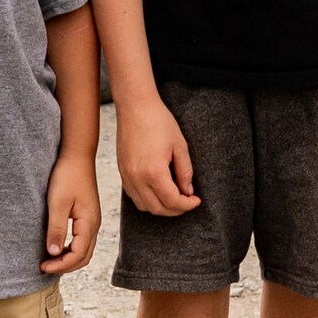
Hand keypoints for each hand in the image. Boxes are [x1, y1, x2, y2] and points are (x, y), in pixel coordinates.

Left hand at [42, 153, 101, 274]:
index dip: (61, 265)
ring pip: (84, 250)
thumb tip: (53, 253)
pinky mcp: (87, 216)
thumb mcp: (58, 203)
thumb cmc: (67, 176)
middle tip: (44, 267)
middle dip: (65, 266)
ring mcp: (92, 220)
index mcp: (89, 222)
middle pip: (84, 257)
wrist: (77, 156)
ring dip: (68, 259)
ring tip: (49, 260)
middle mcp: (94, 224)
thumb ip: (56, 229)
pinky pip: (82, 240)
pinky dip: (70, 249)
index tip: (43, 267)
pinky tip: (56, 246)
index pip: (78, 255)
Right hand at [118, 97, 200, 217]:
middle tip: (187, 201)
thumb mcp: (180, 146)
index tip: (196, 201)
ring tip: (174, 197)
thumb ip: (185, 172)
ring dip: (160, 207)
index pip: (172, 201)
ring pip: (144, 206)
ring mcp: (126, 176)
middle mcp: (137, 178)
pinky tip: (159, 190)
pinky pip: (134, 196)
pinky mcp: (122, 173)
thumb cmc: (158, 121)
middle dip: (175, 210)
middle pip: (158, 209)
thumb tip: (188, 192)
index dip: (187, 205)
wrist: (135, 107)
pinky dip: (147, 200)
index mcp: (153, 171)